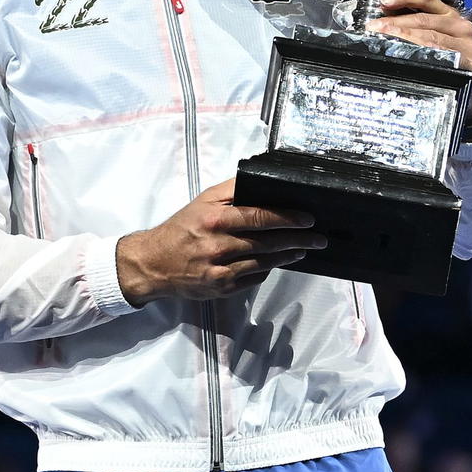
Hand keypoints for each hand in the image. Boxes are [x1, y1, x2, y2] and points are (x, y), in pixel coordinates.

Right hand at [116, 178, 325, 304]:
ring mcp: (220, 270)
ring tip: (304, 250)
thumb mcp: (202, 201)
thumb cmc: (181, 228)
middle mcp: (219, 246)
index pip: (259, 217)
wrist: (153, 263)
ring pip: (264, 262)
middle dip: (298, 240)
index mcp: (215, 220)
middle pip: (267, 242)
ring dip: (288, 256)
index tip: (308, 218)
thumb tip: (261, 182)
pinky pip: (253, 278)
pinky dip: (268, 269)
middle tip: (318, 239)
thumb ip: (231, 191)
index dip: (287, 218)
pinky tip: (279, 262)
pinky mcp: (221, 288)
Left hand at [367, 0, 471, 122]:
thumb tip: (382, 20)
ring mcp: (467, 46)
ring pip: (431, 38)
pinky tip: (410, 56)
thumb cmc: (445, 59)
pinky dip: (424, 55)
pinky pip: (443, 57)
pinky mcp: (470, 65)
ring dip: (404, 38)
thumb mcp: (434, 36)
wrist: (468, 88)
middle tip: (374, 27)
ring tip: (384, 39)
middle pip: (424, 19)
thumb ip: (414, 25)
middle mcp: (461, 26)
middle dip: (395, 23)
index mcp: (450, 14)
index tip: (384, 1)